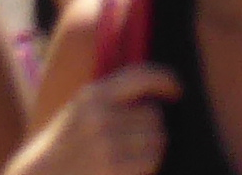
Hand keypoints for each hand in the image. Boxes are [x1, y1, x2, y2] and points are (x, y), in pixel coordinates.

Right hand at [16, 66, 177, 174]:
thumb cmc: (64, 147)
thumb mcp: (80, 111)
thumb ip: (112, 98)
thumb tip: (157, 95)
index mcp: (92, 94)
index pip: (141, 76)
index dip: (166, 80)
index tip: (177, 90)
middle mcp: (99, 114)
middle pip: (154, 114)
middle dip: (153, 127)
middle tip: (137, 140)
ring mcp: (105, 142)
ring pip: (157, 138)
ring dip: (153, 147)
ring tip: (133, 155)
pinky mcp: (112, 167)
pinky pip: (151, 160)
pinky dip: (149, 165)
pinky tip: (132, 168)